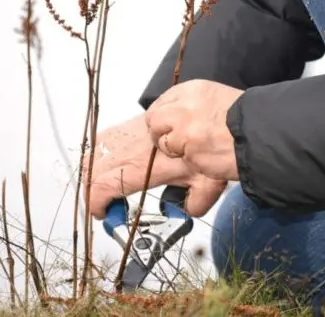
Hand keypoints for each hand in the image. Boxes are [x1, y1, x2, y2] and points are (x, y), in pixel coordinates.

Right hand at [86, 114, 226, 218]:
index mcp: (146, 167)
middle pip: (95, 165)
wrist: (233, 118)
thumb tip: (187, 209)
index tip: (101, 212)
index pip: (104, 185)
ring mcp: (139, 126)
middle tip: (102, 200)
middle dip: (91, 186)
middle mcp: (137, 145)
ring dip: (96, 165)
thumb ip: (193, 203)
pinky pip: (115, 130)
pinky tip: (116, 155)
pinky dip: (107, 146)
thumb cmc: (222, 152)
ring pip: (100, 144)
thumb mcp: (209, 185)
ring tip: (105, 179)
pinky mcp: (146, 113)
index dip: (95, 201)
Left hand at [145, 79, 243, 181]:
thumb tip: (174, 116)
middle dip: (161, 133)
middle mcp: (183, 108)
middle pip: (154, 121)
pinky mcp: (189, 152)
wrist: (262, 133)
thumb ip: (191, 105)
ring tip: (198, 149)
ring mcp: (184, 131)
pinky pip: (182, 159)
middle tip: (176, 142)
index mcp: (191, 90)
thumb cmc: (244, 116)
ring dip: (176, 149)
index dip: (163, 118)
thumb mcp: (215, 97)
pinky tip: (209, 156)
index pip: (161, 103)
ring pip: (164, 142)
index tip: (169, 127)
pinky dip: (192, 161)